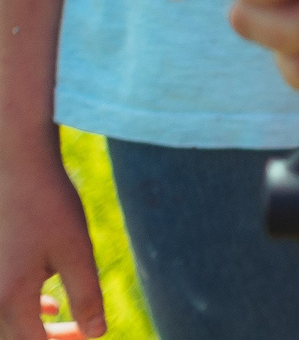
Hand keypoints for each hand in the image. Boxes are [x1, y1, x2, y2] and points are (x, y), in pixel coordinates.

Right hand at [1, 143, 102, 339]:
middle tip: (80, 334)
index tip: (89, 335)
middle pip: (16, 338)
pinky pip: (4, 304)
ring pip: (8, 324)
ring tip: (65, 325)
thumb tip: (97, 333)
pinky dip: (25, 310)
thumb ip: (86, 295)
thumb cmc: (49, 207)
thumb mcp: (77, 251)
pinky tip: (50, 304)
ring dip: (34, 330)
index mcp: (10, 299)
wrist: (18, 168)